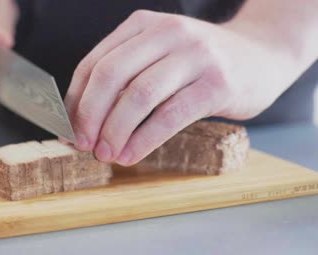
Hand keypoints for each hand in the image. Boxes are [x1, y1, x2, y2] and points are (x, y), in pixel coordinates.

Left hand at [64, 10, 298, 165]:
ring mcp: (195, 55)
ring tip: (106, 154)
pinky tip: (131, 155)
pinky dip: (144, 139)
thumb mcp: (159, 56)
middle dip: (90, 116)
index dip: (76, 100)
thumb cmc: (199, 63)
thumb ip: (125, 78)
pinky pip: (170, 115)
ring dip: (115, 131)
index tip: (68, 129)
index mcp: (143, 25)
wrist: (261, 55)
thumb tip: (82, 120)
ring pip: (138, 95)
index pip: (94, 63)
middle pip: (111, 75)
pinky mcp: (217, 83)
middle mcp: (167, 33)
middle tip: (83, 145)